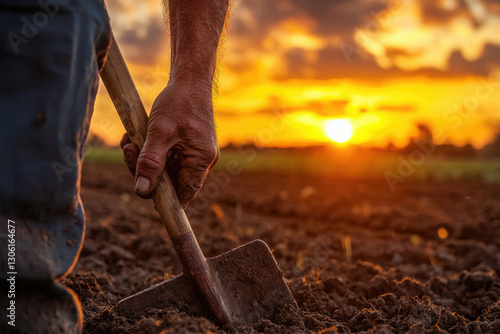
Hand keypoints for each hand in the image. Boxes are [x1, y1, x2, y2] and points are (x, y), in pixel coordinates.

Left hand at [120, 80, 218, 207]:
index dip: (164, 199)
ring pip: (165, 168)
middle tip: (129, 151)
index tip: (143, 193)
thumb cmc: (179, 102)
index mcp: (202, 159)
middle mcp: (202, 159)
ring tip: (130, 140)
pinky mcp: (187, 145)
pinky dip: (150, 149)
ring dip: (144, 158)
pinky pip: (166, 156)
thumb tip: (143, 191)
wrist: (190, 79)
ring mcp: (194, 152)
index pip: (184, 193)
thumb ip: (151, 163)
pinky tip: (137, 136)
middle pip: (171, 181)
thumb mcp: (159, 132)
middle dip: (145, 170)